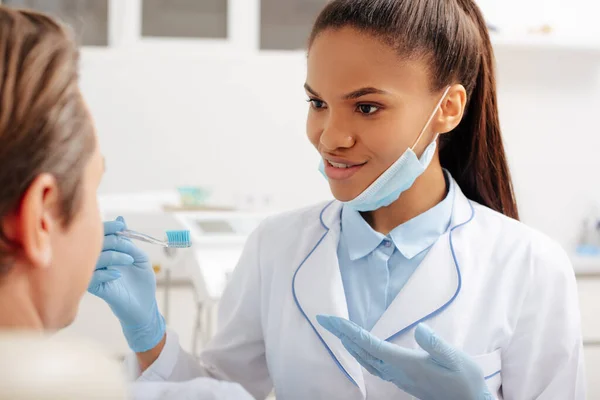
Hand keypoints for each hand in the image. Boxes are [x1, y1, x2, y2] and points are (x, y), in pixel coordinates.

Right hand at [88, 217, 164, 352]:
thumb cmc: (141, 283)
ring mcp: (95, 275)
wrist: (145, 306)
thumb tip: (121, 221)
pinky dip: (105, 273)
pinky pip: (91, 277)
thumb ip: (129, 242)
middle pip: (95, 244)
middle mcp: (98, 262)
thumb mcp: (140, 258)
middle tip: (127, 246)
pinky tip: (118, 275)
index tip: (120, 226)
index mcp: (107, 252)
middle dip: (113, 241)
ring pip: (93, 259)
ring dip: (113, 256)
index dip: (108, 227)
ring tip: (129, 261)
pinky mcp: (95, 289)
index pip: (100, 235)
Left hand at [317, 315, 492, 399]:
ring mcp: (399, 377)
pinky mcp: (404, 380)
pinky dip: (362, 353)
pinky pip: (375, 365)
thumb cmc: (466, 381)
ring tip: (338, 331)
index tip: (330, 319)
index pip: (369, 344)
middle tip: (324, 319)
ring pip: (366, 360)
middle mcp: (397, 371)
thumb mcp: (456, 360)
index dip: (348, 330)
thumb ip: (436, 345)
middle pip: (361, 350)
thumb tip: (419, 329)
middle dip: (341, 334)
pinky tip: (362, 350)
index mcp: (405, 363)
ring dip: (349, 344)